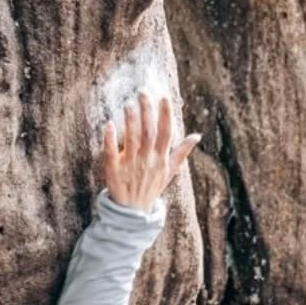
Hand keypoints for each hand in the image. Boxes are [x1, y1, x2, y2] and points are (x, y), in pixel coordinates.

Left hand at [101, 92, 199, 211]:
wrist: (132, 212)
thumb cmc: (151, 187)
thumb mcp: (169, 172)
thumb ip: (181, 152)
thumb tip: (197, 136)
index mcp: (161, 159)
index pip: (166, 133)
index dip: (166, 115)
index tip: (164, 97)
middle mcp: (147, 160)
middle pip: (149, 132)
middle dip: (147, 111)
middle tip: (143, 92)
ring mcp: (131, 166)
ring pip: (132, 139)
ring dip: (131, 120)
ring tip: (128, 104)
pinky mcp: (114, 171)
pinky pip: (111, 153)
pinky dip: (110, 139)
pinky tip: (109, 124)